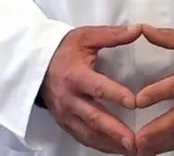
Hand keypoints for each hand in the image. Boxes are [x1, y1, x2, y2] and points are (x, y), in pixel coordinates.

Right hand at [41, 25, 141, 153]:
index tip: (134, 103)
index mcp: (75, 76)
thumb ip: (112, 35)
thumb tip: (139, 29)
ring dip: (110, 144)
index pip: (97, 87)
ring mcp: (65, 114)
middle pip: (94, 118)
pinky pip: (83, 138)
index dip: (116, 95)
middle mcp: (69, 99)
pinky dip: (100, 146)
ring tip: (132, 150)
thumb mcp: (85, 37)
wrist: (34, 64)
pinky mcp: (64, 123)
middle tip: (134, 141)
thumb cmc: (64, 49)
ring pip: (89, 134)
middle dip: (115, 131)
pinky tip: (117, 150)